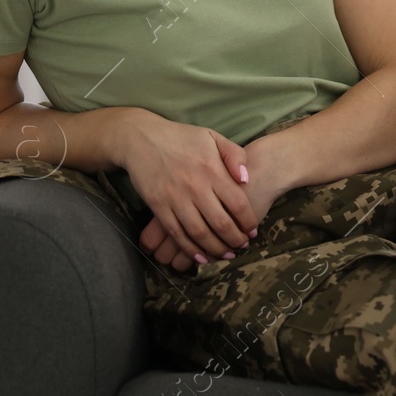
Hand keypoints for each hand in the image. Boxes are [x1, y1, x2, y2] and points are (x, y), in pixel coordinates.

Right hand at [140, 138, 288, 271]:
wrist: (141, 138)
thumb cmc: (182, 137)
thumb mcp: (213, 137)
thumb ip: (235, 155)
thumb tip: (246, 179)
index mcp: (212, 169)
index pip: (237, 203)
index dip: (248, 221)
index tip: (253, 231)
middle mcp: (195, 186)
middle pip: (221, 223)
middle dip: (235, 239)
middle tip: (242, 246)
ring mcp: (175, 198)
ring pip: (199, 233)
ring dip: (216, 248)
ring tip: (226, 254)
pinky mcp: (158, 207)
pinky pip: (177, 234)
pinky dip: (190, 249)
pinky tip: (201, 257)